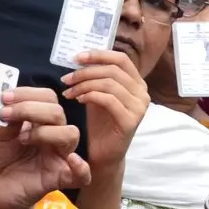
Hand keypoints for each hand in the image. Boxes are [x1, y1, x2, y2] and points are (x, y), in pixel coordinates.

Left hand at [0, 87, 89, 208]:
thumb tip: (10, 102)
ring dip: (45, 131)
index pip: (47, 98)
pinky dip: (81, 166)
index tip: (4, 98)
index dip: (28, 93)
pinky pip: (82, 174)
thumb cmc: (4, 161)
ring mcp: (59, 156)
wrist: (0, 191)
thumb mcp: (0, 137)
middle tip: (6, 113)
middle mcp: (53, 136)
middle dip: (30, 108)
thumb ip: (8, 121)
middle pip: (58, 112)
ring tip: (22, 139)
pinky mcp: (60, 178)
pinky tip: (71, 160)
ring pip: (70, 134)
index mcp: (41, 122)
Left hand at [64, 49, 150, 174]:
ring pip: (110, 83)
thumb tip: (80, 56)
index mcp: (136, 83)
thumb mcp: (96, 94)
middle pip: (113, 70)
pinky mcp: (131, 121)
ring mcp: (139, 107)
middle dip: (86, 71)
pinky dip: (90, 96)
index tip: (76, 57)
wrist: (101, 154)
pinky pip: (109, 100)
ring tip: (69, 92)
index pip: (120, 59)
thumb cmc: (98, 124)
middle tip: (66, 79)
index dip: (98, 55)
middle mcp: (142, 93)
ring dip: (84, 84)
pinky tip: (79, 100)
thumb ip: (95, 77)